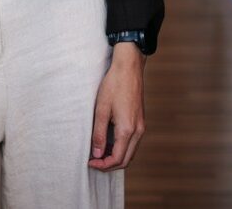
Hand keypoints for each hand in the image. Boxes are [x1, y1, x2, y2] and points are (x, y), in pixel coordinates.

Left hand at [88, 43, 145, 170]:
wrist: (129, 68)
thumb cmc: (114, 85)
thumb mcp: (101, 109)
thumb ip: (99, 133)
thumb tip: (97, 154)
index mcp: (127, 129)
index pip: (117, 159)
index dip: (103, 165)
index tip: (90, 163)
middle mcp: (138, 131)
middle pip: (126, 160)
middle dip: (110, 165)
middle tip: (94, 162)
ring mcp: (141, 126)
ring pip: (131, 152)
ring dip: (116, 157)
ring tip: (100, 153)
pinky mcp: (140, 121)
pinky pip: (133, 142)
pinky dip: (122, 148)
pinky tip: (110, 143)